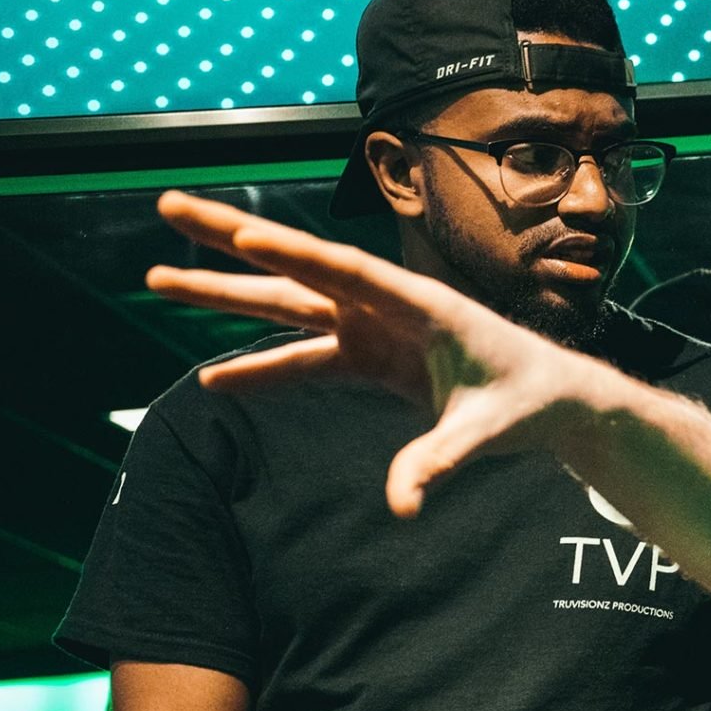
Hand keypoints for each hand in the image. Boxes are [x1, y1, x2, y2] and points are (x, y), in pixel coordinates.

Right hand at [143, 190, 601, 517]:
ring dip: (225, 292)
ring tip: (157, 276)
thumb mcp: (488, 434)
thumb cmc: (528, 402)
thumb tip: (403, 505)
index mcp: (422, 304)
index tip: (244, 235)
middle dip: (231, 239)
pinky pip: (305, 357)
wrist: (552, 400)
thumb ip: (439, 462)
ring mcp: (373, 327)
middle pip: (298, 267)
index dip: (295, 255)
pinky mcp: (370, 356)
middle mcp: (388, 304)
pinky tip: (213, 377)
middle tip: (169, 204)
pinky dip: (261, 368)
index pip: (348, 273)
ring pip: (288, 304)